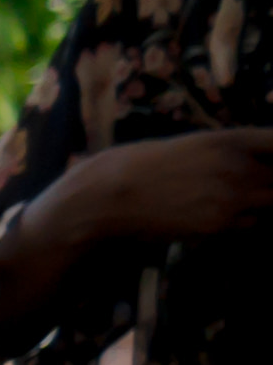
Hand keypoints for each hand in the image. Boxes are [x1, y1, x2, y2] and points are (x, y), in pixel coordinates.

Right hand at [24, 128, 272, 260]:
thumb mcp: (191, 146)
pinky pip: (251, 224)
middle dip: (269, 183)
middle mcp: (237, 165)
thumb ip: (229, 152)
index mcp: (229, 139)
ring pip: (272, 203)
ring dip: (261, 204)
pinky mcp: (219, 224)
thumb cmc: (141, 166)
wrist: (107, 195)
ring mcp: (231, 197)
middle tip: (252, 189)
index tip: (269, 163)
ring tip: (233, 203)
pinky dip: (244, 222)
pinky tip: (218, 217)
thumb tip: (257, 164)